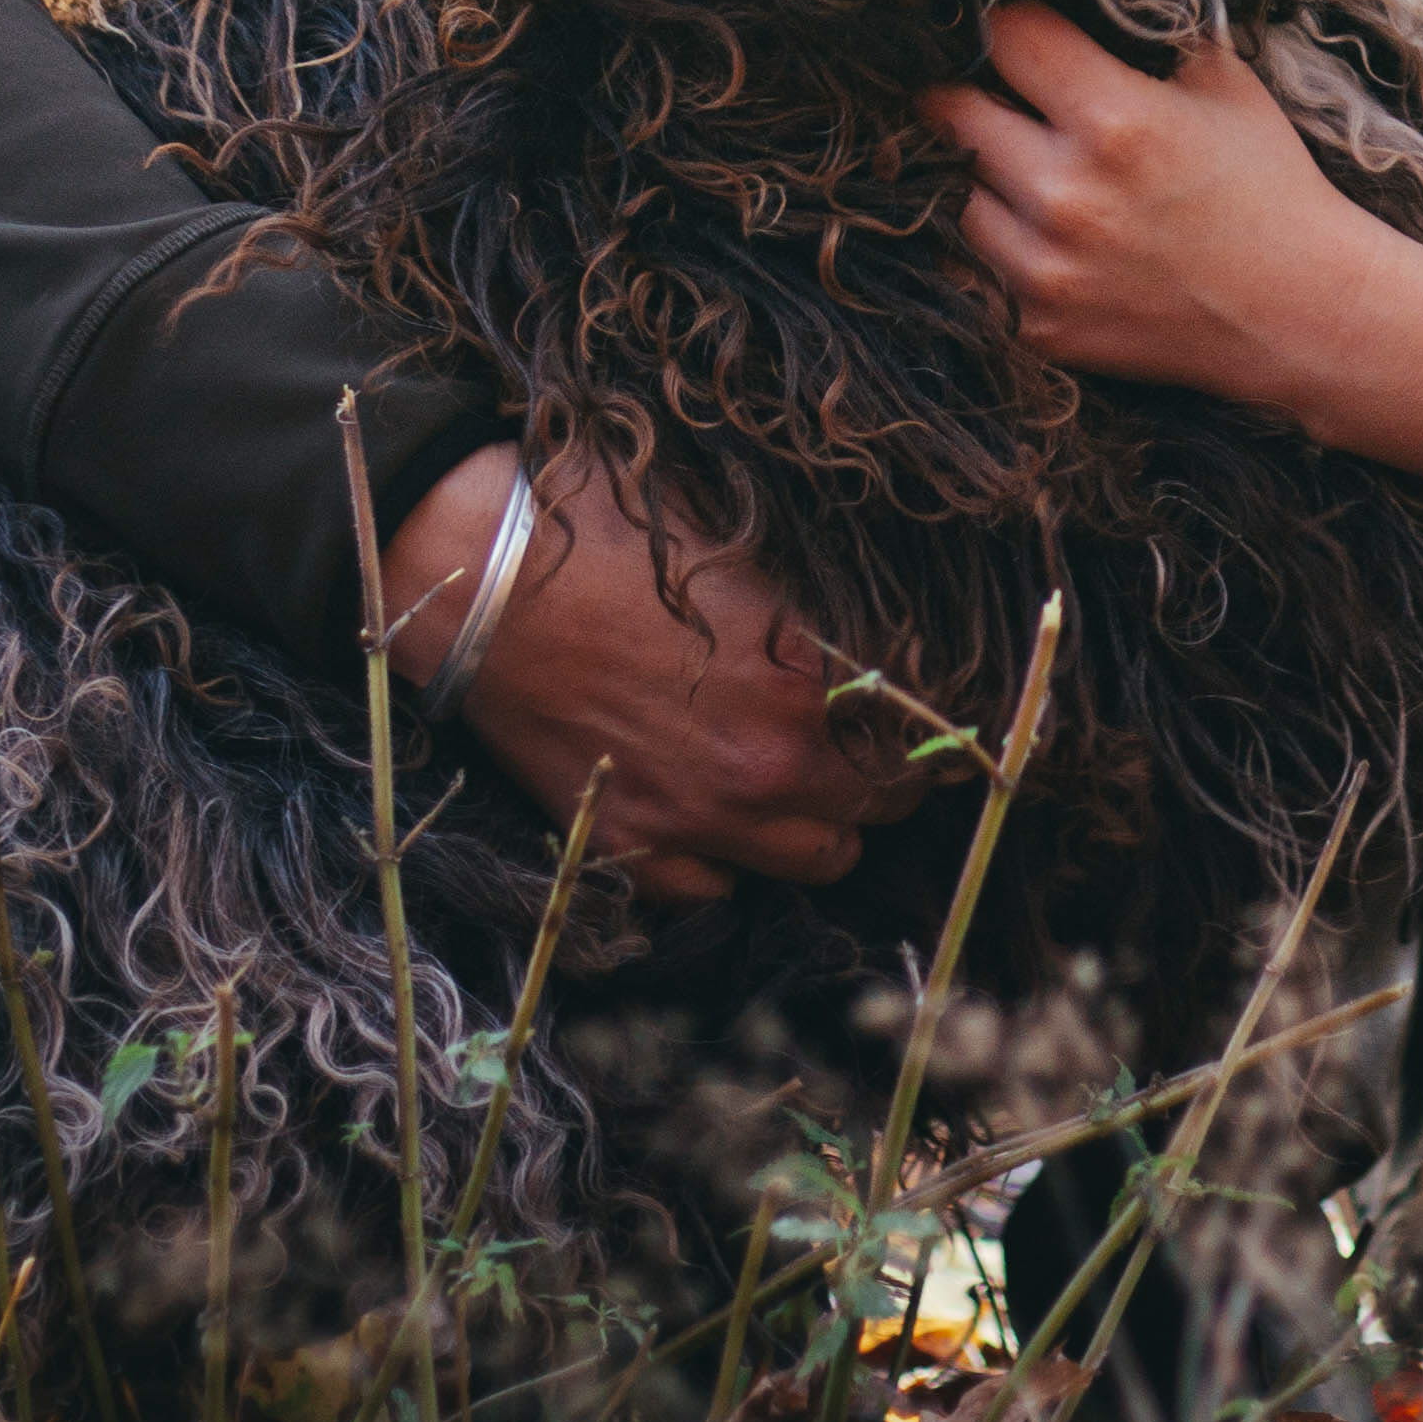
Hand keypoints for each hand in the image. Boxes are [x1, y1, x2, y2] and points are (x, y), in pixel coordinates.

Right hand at [381, 444, 907, 909]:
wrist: (484, 585)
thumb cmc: (612, 533)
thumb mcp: (744, 544)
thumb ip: (821, 610)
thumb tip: (881, 633)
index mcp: (809, 678)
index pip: (922, 734)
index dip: (935, 722)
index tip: (938, 713)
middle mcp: (768, 767)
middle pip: (880, 805)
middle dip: (888, 775)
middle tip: (876, 742)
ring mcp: (699, 822)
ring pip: (817, 860)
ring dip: (825, 823)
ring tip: (808, 780)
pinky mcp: (632, 853)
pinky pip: (719, 889)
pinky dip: (733, 857)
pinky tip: (722, 809)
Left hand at [931, 2, 1422, 501]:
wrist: (1302, 311)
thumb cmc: (1268, 184)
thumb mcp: (1222, 80)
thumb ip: (1145, 34)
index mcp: (1113, 118)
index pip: (1006, 36)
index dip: (1011, 23)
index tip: (1021, 29)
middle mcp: (1066, 194)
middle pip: (958, 114)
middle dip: (982, 95)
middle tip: (1005, 94)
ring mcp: (1047, 269)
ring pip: (965, 195)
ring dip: (991, 178)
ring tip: (1040, 172)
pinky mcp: (1043, 326)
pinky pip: (985, 269)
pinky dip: (1011, 247)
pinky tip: (1056, 236)